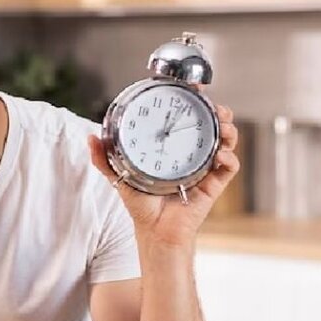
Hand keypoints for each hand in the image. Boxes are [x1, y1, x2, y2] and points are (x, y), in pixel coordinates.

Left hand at [88, 104, 240, 248]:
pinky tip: (220, 155)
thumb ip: (104, 158)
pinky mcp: (214, 185)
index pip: (187, 120)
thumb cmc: (141, 205)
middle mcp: (192, 155)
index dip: (194, 103)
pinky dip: (229, 158)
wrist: (154, 231)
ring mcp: (205, 169)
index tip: (194, 89)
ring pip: (226, 142)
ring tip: (224, 127)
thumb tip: (91, 138)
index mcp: (173, 149)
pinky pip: (229, 168)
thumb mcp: (120, 176)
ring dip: (229, 130)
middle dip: (219, 113)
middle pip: (213, 127)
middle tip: (215, 107)